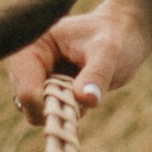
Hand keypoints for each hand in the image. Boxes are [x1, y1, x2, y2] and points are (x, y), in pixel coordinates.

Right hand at [6, 0, 150, 125]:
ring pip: (41, 114)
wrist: (125, 36)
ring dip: (66, 110)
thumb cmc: (115, 36)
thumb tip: (86, 100)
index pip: (27, 90)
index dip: (49, 104)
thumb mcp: (109, 52)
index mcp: (31, 46)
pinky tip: (87, 93)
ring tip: (88, 89)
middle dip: (59, 107)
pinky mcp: (49, 92)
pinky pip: (53, 115)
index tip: (78, 101)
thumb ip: (96, 74)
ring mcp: (37, 80)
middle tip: (87, 94)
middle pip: (29, 106)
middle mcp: (27, 64)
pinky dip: (70, 112)